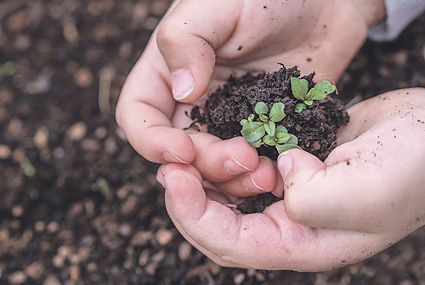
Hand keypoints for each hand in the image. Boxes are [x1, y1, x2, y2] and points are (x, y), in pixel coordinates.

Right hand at [116, 0, 384, 196]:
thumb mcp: (217, 4)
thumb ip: (186, 41)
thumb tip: (182, 92)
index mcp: (168, 71)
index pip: (138, 116)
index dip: (151, 141)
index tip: (181, 151)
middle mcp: (194, 101)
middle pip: (180, 152)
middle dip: (204, 164)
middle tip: (241, 158)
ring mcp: (230, 119)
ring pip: (215, 167)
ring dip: (233, 179)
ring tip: (265, 173)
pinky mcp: (264, 129)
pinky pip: (255, 163)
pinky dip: (262, 175)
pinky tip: (281, 172)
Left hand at [157, 88, 424, 270]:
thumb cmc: (412, 169)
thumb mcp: (364, 192)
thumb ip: (312, 199)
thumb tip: (280, 175)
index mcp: (303, 244)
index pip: (230, 244)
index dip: (193, 215)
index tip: (173, 178)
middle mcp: (290, 226)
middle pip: (219, 225)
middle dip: (188, 199)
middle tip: (168, 165)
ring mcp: (289, 196)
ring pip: (228, 197)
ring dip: (205, 178)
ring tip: (186, 153)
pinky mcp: (291, 166)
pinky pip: (245, 169)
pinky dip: (226, 159)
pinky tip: (216, 142)